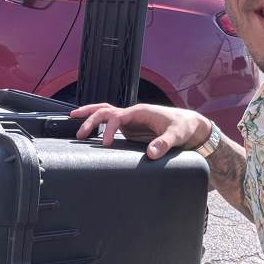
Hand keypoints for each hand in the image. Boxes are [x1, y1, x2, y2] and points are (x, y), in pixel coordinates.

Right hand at [71, 103, 211, 159]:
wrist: (190, 125)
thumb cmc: (183, 127)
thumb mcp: (176, 136)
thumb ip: (163, 144)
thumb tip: (151, 153)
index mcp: (140, 112)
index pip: (116, 117)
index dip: (108, 129)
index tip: (104, 144)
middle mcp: (132, 113)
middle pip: (105, 110)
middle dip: (90, 119)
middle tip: (80, 133)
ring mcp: (130, 120)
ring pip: (105, 112)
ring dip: (90, 114)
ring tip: (73, 118)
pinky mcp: (131, 127)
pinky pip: (111, 122)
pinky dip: (98, 123)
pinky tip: (90, 129)